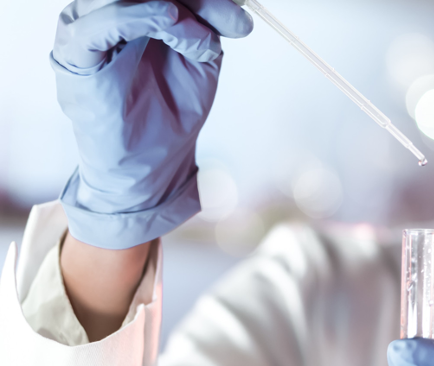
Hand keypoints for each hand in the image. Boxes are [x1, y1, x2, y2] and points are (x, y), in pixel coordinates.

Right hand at [52, 0, 252, 248]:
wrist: (148, 164)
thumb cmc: (168, 112)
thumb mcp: (199, 61)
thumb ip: (207, 27)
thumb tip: (235, 6)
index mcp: (134, 8)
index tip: (242, 19)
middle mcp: (105, 10)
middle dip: (196, 0)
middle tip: (232, 20)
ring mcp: (86, 28)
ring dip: (175, 9)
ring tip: (203, 43)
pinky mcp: (75, 54)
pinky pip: (102, 21)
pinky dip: (139, 14)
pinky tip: (170, 20)